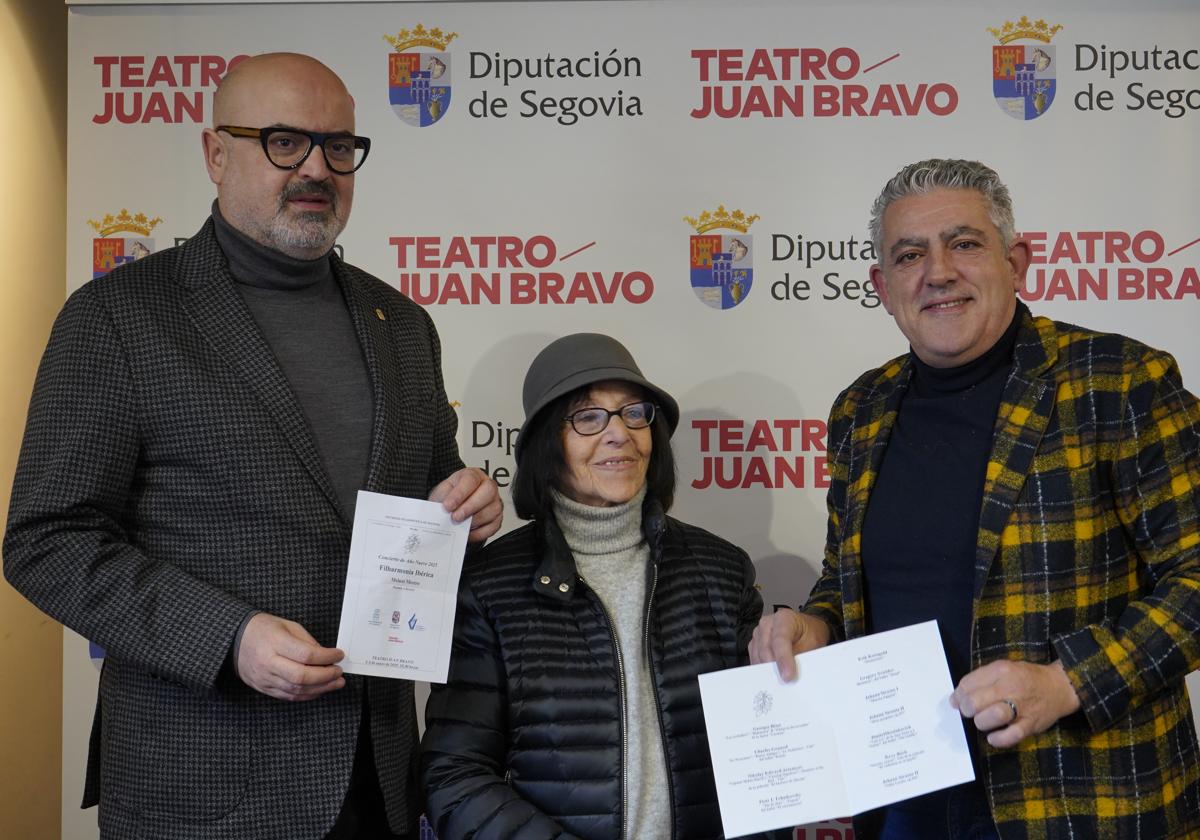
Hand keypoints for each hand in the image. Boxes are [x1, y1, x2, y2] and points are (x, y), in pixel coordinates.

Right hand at [235, 613, 345, 700]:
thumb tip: (326, 656)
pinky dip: (307, 694)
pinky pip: (288, 696)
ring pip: (296, 689)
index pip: (306, 655)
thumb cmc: (263, 629)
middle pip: (302, 676)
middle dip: (326, 676)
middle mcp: (269, 662)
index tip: (338, 655)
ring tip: (335, 683)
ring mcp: (265, 678)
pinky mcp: (264, 688)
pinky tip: (319, 689)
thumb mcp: (288, 626)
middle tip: (339, 672)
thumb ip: (307, 641)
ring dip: (320, 689)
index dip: (327, 657)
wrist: (235, 640)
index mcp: (275, 642)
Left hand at [429, 467, 502, 542]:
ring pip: (493, 510)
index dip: (460, 493)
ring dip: (475, 521)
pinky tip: (468, 532)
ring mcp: (495, 502)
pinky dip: (480, 532)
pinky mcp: (497, 518)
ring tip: (460, 525)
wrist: (451, 508)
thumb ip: (444, 499)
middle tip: (455, 517)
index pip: (471, 480)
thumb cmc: (449, 497)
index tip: (448, 505)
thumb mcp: (442, 493)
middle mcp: (488, 486)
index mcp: (473, 475)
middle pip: (488, 492)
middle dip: (470, 507)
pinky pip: (493, 526)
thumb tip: (445, 511)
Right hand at [748, 608, 831, 680]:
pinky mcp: (754, 645)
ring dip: (768, 671)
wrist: (807, 629)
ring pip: (758, 657)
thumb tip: (793, 675)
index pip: (780, 640)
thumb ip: (802, 656)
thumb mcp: (813, 643)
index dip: (783, 659)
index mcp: (784, 618)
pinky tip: (774, 676)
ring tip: (781, 681)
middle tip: (785, 684)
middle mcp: (767, 624)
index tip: (788, 676)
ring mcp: (758, 634)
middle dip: (774, 668)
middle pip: (765, 649)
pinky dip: (763, 670)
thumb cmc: (810, 633)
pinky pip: (755, 660)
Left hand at [950, 659, 1081, 748]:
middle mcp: (1010, 687)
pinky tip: (993, 736)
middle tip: (970, 711)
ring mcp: (1021, 707)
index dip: (958, 695)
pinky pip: (1010, 736)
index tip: (958, 701)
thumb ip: (981, 680)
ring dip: (981, 722)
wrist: (1060, 686)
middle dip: (966, 709)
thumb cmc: (1027, 678)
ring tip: (983, 721)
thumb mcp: (1003, 668)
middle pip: (975, 702)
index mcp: (1001, 670)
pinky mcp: (1031, 724)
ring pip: (990, 717)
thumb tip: (956, 698)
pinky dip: (998, 739)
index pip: (967, 684)